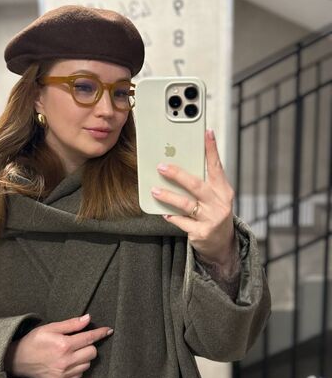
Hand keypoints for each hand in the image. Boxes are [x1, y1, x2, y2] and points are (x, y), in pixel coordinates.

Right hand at [4, 314, 112, 377]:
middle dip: (89, 345)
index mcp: (64, 345)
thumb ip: (71, 324)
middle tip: (79, 342)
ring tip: (72, 352)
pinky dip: (78, 367)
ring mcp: (63, 374)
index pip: (89, 338)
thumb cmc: (34, 341)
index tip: (109, 330)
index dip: (100, 333)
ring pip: (87, 364)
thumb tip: (88, 318)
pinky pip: (79, 375)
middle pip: (92, 352)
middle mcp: (66, 361)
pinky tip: (68, 362)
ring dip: (84, 357)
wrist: (17, 361)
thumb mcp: (50, 327)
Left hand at [151, 128, 235, 267]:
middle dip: (177, 175)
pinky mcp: (201, 232)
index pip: (217, 166)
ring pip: (186, 204)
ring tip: (154, 190)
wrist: (222, 245)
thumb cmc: (214, 214)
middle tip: (161, 167)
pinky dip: (171, 216)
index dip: (212, 149)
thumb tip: (178, 167)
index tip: (207, 133)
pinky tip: (164, 213)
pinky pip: (182, 222)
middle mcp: (219, 203)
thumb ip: (202, 184)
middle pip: (196, 185)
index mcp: (223, 190)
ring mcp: (211, 219)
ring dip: (168, 196)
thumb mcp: (214, 197)